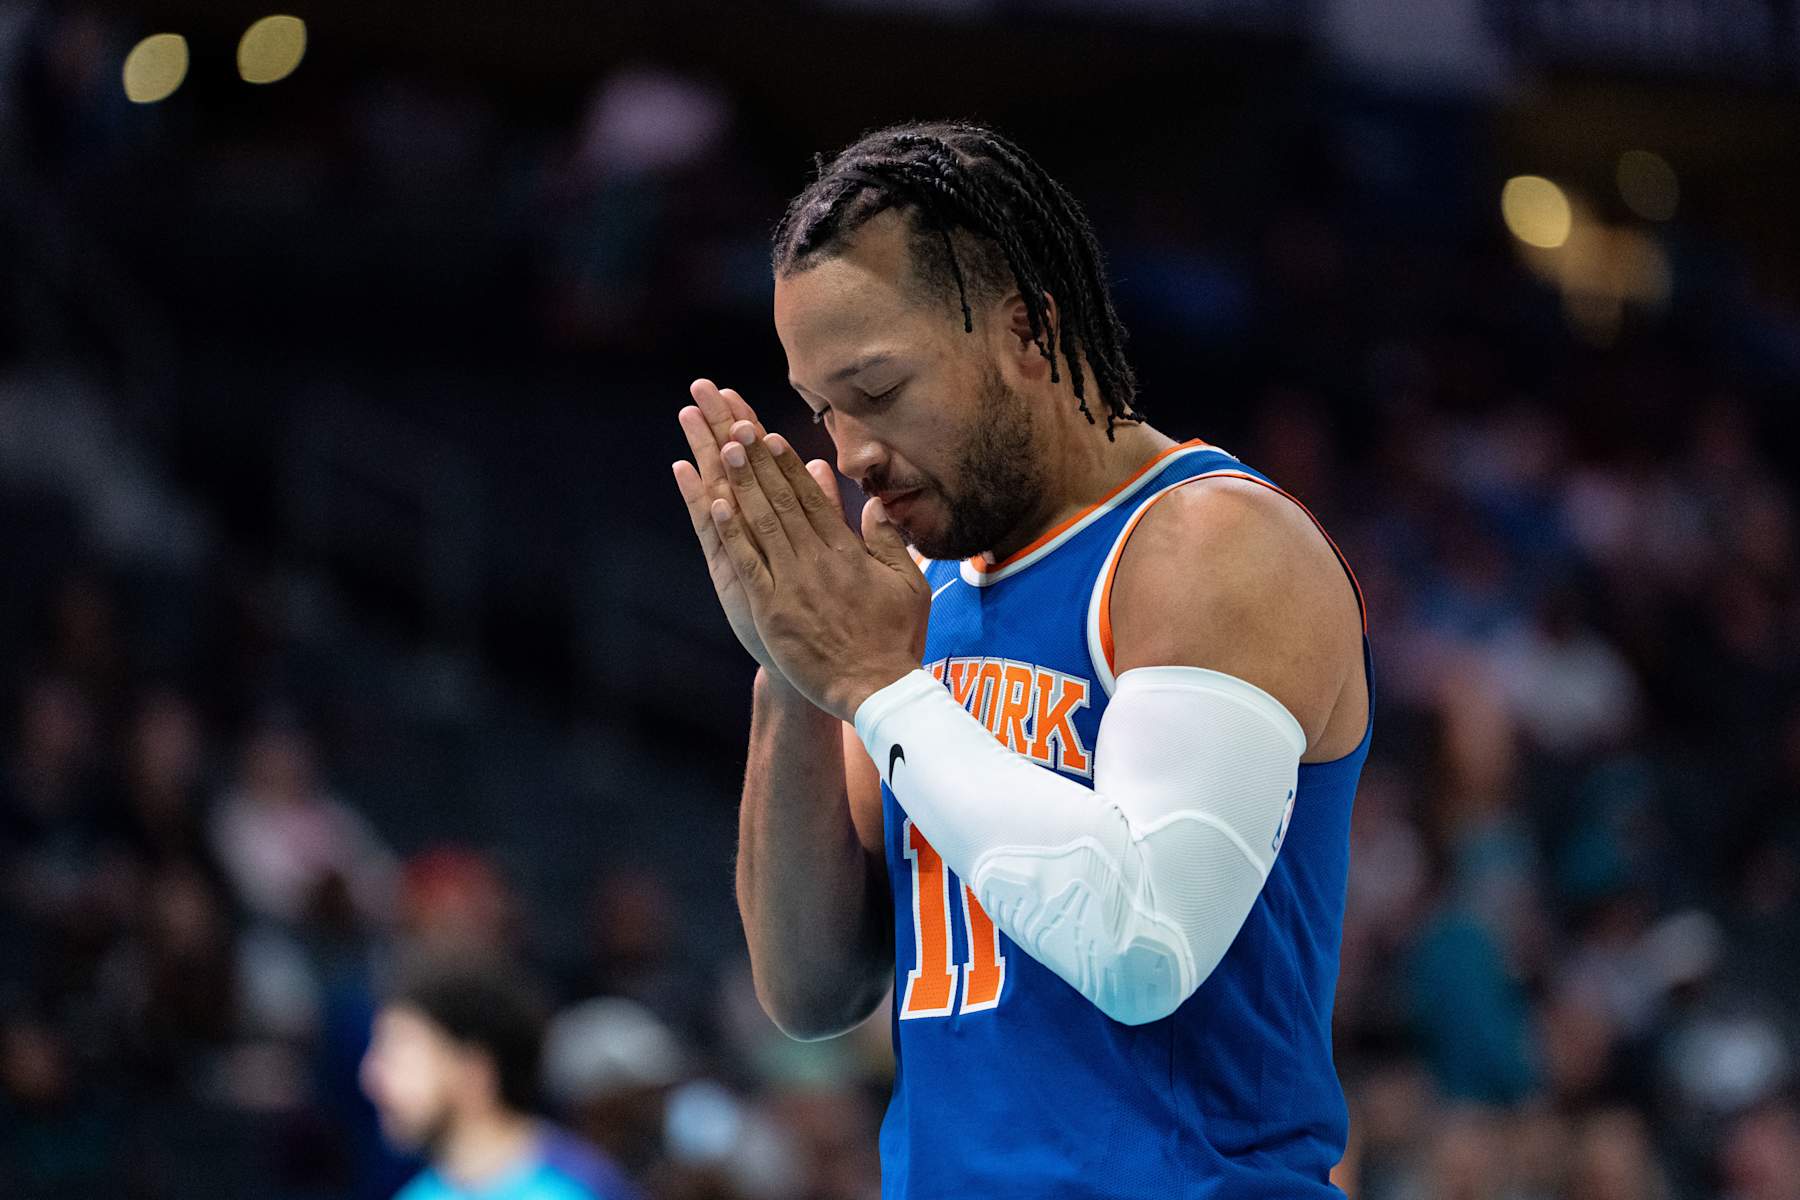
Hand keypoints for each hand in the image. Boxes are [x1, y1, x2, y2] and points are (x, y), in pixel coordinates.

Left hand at [674, 389, 928, 721]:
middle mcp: (817, 558)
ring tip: (723, 447)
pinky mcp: (772, 608)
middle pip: (781, 499)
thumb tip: (876, 503)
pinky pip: (748, 562)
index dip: (786, 463)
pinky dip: (732, 531)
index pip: (811, 497)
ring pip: (762, 521)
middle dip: (758, 459)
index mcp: (847, 550)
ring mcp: (792, 582)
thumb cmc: (894, 639)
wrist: (876, 687)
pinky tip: (716, 503)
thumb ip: (888, 541)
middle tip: (735, 424)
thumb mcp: (907, 583)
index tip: (768, 434)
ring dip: (741, 482)